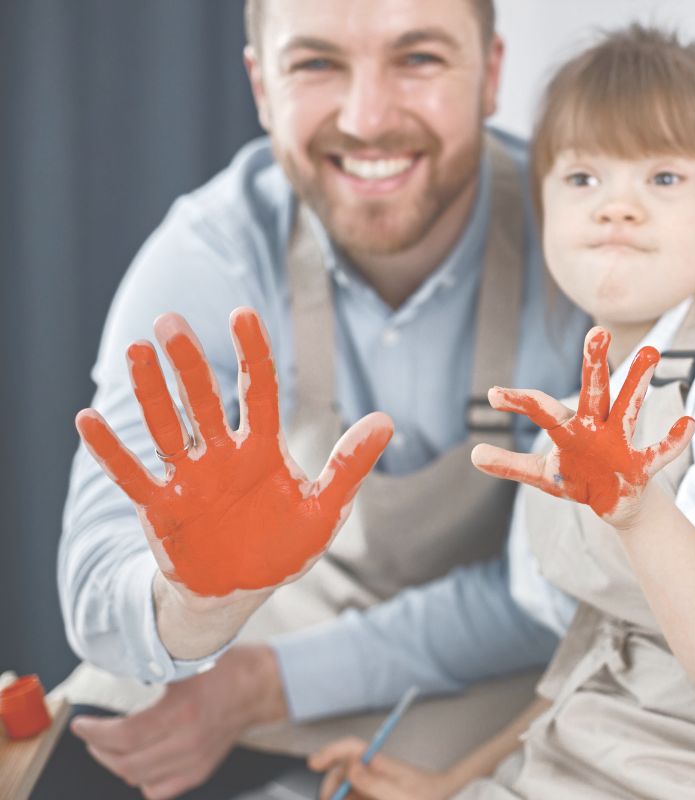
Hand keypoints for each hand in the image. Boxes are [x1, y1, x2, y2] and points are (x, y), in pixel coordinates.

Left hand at [70, 645, 286, 799]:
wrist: (262, 686)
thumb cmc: (228, 667)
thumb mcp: (186, 659)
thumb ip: (151, 666)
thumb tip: (116, 667)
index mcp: (183, 713)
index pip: (124, 736)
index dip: (94, 733)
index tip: (80, 724)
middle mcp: (189, 743)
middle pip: (126, 763)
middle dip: (99, 748)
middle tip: (92, 733)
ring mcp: (196, 761)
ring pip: (138, 778)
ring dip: (117, 764)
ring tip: (110, 746)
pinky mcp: (201, 770)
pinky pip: (159, 789)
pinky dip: (141, 778)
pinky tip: (138, 760)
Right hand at [75, 307, 393, 599]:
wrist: (240, 589)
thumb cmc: (283, 545)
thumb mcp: (324, 509)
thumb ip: (349, 466)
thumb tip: (386, 421)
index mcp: (262, 449)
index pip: (259, 391)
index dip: (252, 354)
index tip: (242, 314)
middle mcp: (221, 455)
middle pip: (203, 400)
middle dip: (189, 363)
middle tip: (171, 322)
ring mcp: (188, 478)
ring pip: (166, 427)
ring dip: (151, 393)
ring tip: (137, 352)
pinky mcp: (160, 508)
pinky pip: (132, 475)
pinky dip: (111, 452)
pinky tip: (87, 419)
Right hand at [310, 738, 458, 799]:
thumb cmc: (428, 797)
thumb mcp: (402, 796)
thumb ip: (375, 782)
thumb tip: (351, 766)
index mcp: (381, 763)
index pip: (351, 747)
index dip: (330, 751)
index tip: (314, 763)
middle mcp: (374, 771)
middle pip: (341, 771)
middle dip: (331, 786)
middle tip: (329, 799)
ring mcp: (373, 784)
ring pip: (345, 788)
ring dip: (339, 795)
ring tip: (340, 799)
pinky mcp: (373, 795)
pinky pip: (354, 796)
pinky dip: (348, 799)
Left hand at [470, 326, 693, 527]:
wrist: (614, 502)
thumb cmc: (578, 478)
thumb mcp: (543, 475)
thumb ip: (512, 465)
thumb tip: (474, 455)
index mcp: (571, 427)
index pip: (543, 408)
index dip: (520, 401)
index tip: (493, 395)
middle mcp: (597, 426)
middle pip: (594, 390)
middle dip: (594, 363)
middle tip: (597, 332)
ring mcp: (621, 442)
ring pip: (629, 408)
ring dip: (638, 383)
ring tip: (651, 352)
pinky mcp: (640, 465)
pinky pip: (659, 453)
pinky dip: (674, 441)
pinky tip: (688, 423)